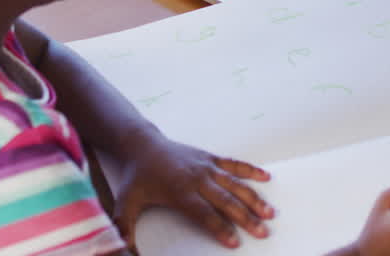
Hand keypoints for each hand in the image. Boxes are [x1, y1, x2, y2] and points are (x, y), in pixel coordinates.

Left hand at [109, 134, 272, 249]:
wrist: (141, 144)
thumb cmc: (136, 176)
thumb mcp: (125, 202)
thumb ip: (123, 226)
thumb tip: (120, 248)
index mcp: (180, 192)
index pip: (204, 214)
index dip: (220, 228)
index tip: (235, 242)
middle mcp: (197, 179)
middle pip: (226, 201)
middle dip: (246, 218)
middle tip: (262, 232)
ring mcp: (206, 166)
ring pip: (235, 184)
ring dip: (254, 198)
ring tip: (270, 212)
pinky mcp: (210, 157)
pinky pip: (234, 164)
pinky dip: (251, 170)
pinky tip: (267, 177)